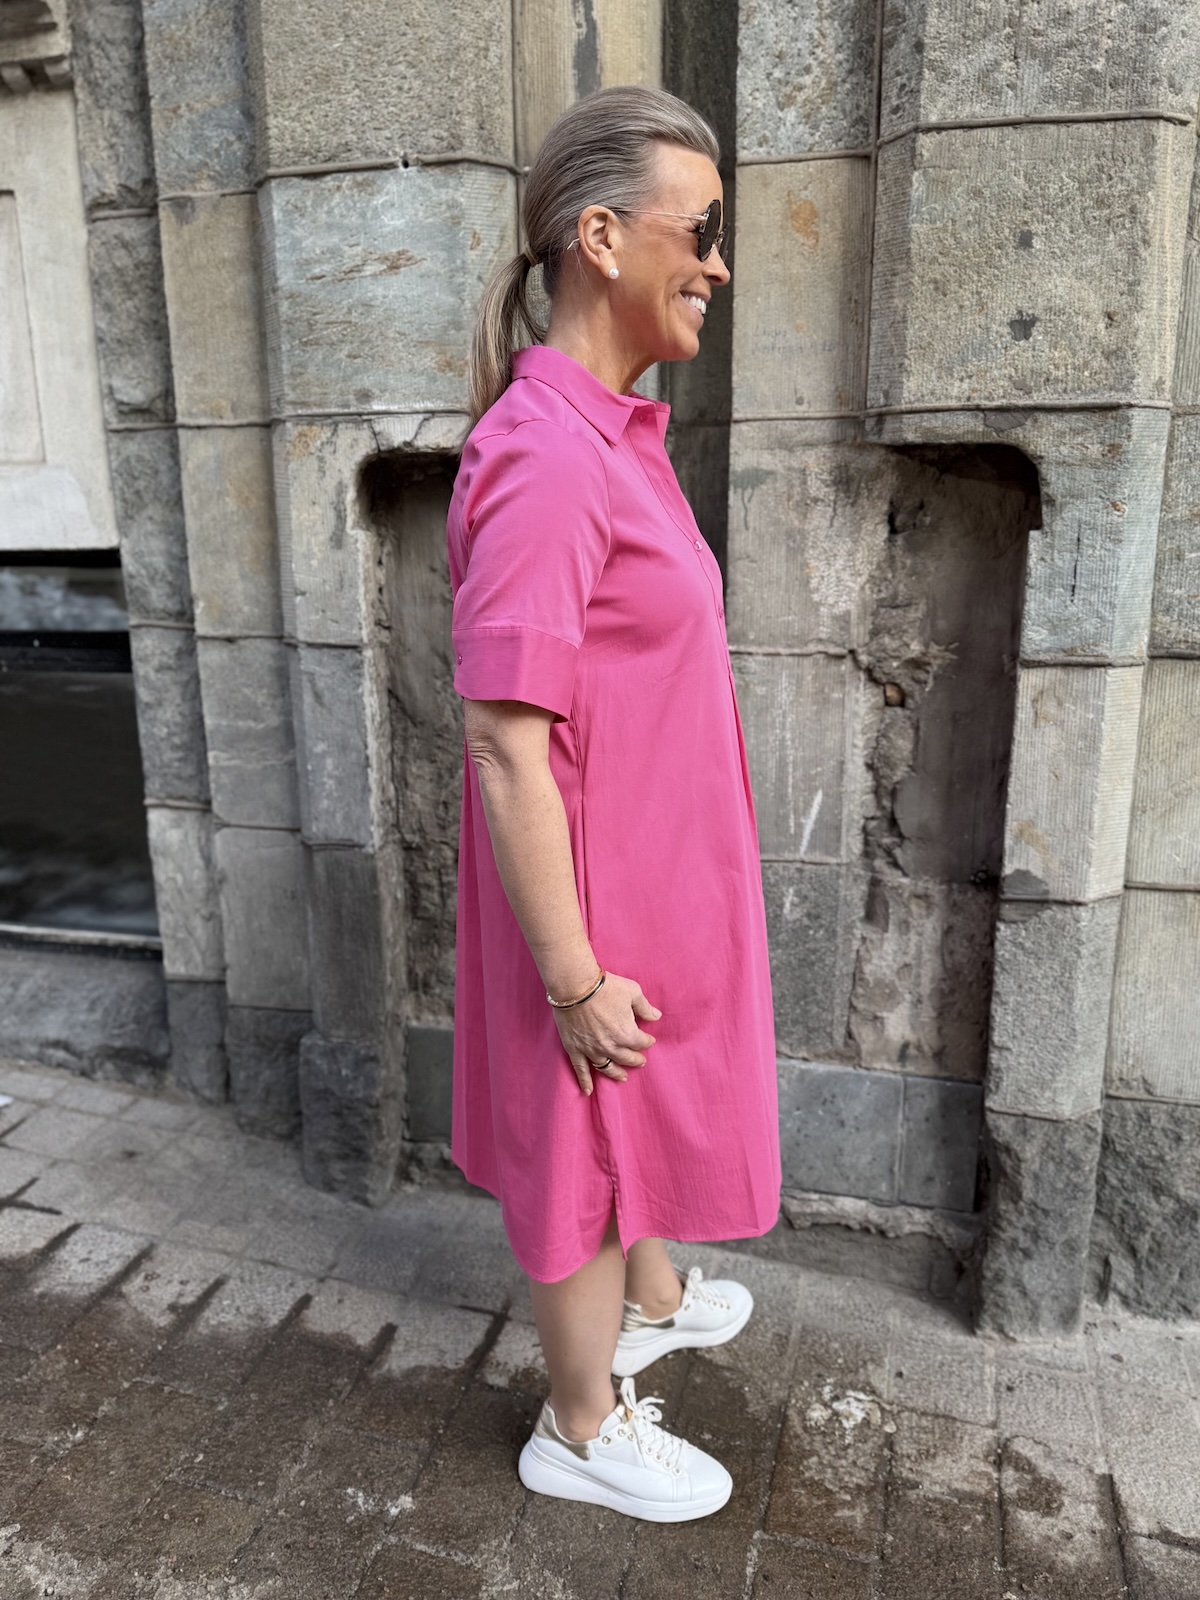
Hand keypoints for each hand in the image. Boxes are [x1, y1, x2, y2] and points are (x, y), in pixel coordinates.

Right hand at [550, 971, 661, 1095]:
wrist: (575, 986)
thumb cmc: (606, 987)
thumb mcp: (632, 992)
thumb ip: (645, 1007)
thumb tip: (657, 1016)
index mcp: (626, 1033)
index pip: (641, 1042)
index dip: (647, 1041)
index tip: (649, 1040)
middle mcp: (610, 1046)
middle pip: (626, 1057)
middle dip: (635, 1059)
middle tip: (640, 1061)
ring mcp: (591, 1049)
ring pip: (607, 1067)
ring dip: (616, 1073)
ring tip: (623, 1077)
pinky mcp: (575, 1049)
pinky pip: (581, 1069)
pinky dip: (585, 1081)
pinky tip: (588, 1091)